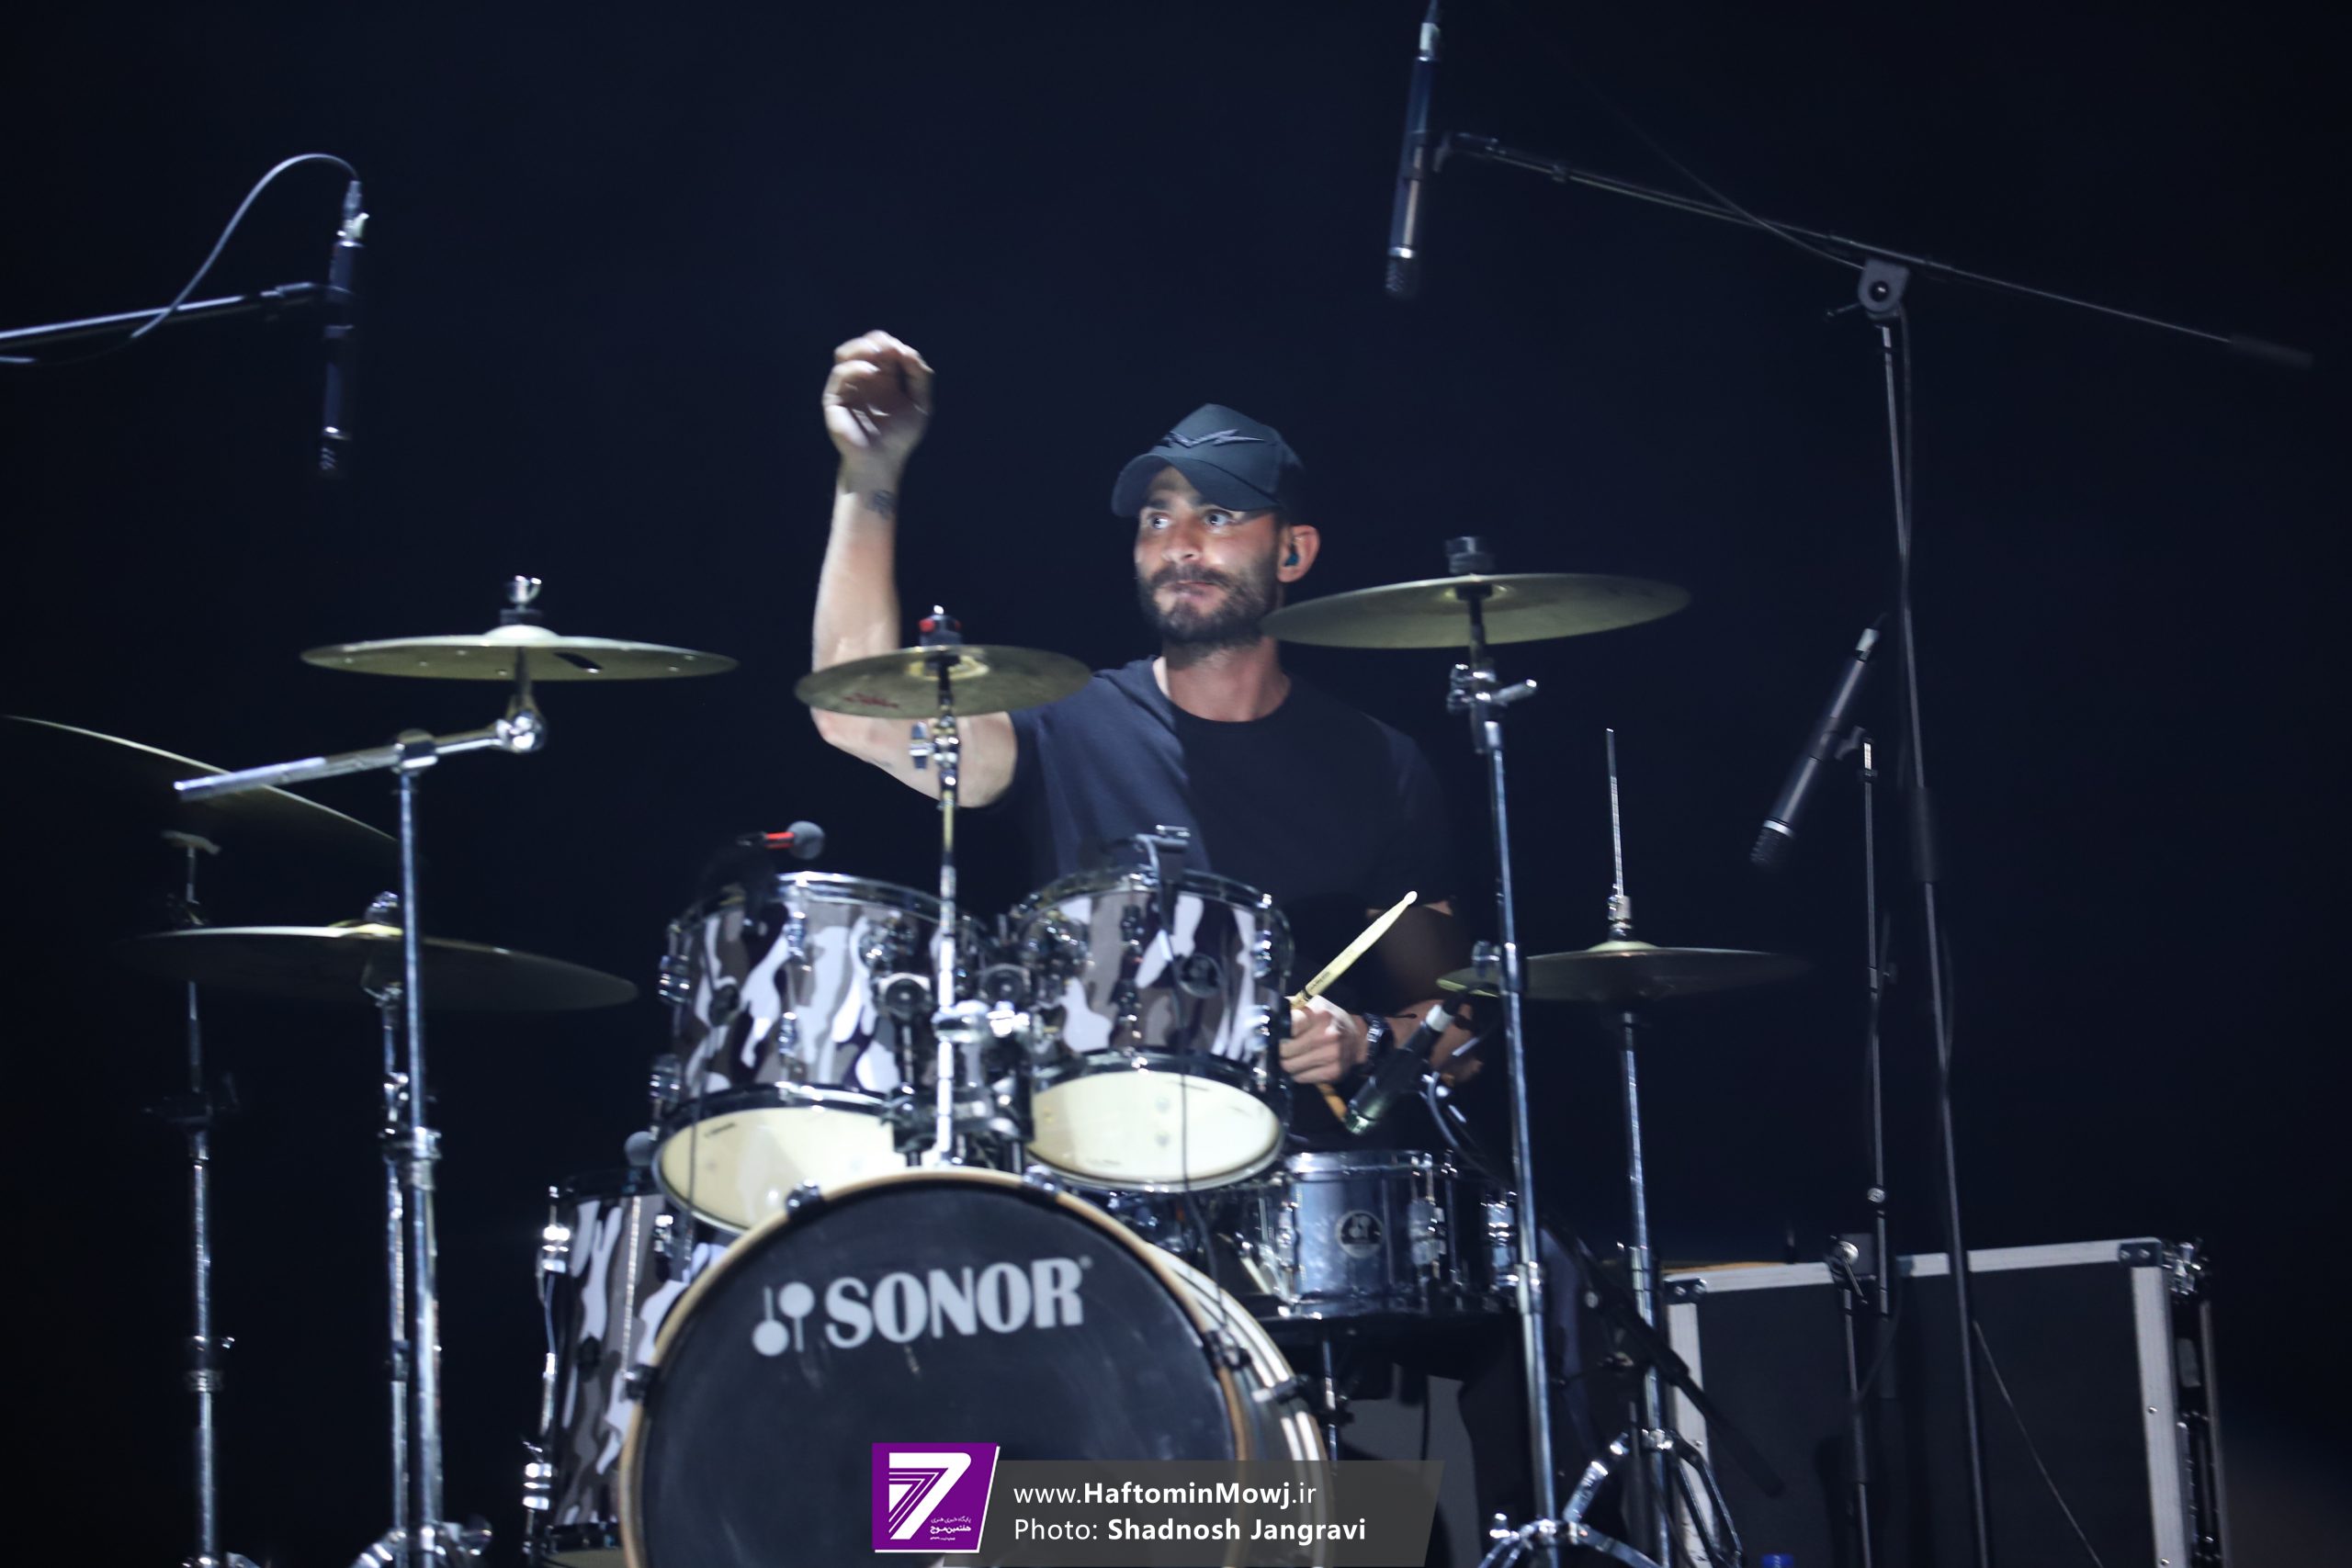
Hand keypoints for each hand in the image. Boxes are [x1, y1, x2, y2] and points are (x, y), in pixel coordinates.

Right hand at [822, 329, 932, 472]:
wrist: (882, 462)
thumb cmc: (900, 437)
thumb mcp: (920, 405)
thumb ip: (920, 377)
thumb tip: (906, 350)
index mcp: (884, 379)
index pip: (884, 349)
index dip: (892, 345)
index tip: (905, 353)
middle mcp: (864, 380)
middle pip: (863, 345)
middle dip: (877, 341)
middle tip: (889, 348)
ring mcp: (848, 388)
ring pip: (845, 353)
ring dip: (862, 347)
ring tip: (878, 353)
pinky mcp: (835, 399)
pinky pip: (840, 374)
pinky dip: (856, 368)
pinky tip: (873, 373)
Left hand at [1280, 998, 1367, 1085]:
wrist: (1357, 1037)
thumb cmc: (1327, 1019)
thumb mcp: (1311, 1005)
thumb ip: (1289, 1009)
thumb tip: (1265, 1020)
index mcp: (1318, 1015)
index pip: (1288, 1026)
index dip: (1276, 1033)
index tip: (1273, 1036)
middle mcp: (1326, 1035)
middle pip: (1285, 1051)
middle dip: (1278, 1051)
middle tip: (1280, 1048)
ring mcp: (1331, 1055)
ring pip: (1291, 1067)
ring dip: (1287, 1063)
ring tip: (1291, 1056)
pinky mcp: (1334, 1072)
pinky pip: (1301, 1078)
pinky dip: (1297, 1073)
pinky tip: (1302, 1065)